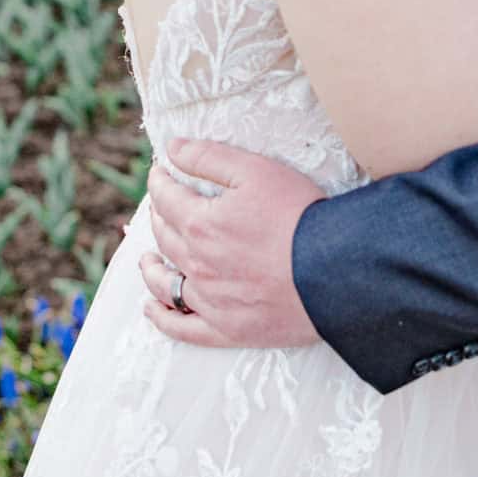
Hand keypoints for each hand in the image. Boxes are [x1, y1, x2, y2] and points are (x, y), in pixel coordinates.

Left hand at [139, 140, 324, 348]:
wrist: (331, 271)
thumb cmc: (298, 215)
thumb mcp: (256, 171)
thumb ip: (209, 157)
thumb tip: (172, 149)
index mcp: (200, 223)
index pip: (166, 198)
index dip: (159, 181)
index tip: (159, 172)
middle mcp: (197, 264)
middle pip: (165, 237)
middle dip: (159, 216)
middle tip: (161, 207)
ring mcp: (210, 300)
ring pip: (165, 283)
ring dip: (151, 268)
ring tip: (146, 259)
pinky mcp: (227, 328)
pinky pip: (183, 328)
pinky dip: (162, 319)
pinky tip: (152, 310)